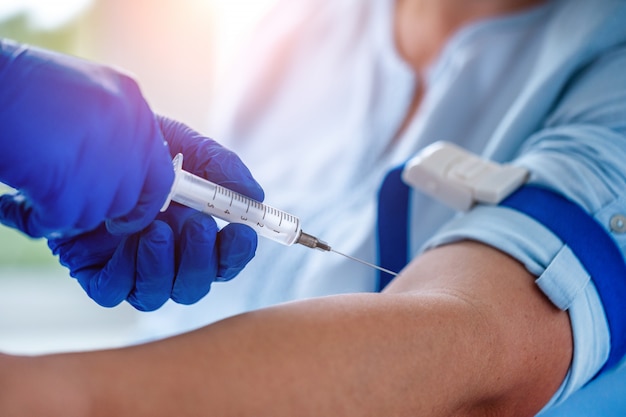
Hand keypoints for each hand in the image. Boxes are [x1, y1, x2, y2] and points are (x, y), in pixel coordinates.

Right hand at [0, 39, 172, 237]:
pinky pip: (59, 223)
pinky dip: (31, 219)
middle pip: (127, 198)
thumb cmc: (23, 85)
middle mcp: (129, 134)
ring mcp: (104, 163)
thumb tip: (122, 174)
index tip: (126, 213)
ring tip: (30, 191)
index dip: (142, 198)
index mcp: (134, 107)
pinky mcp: (70, 190)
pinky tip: (9, 204)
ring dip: (63, 210)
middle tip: (65, 202)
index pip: (160, 173)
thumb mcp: (87, 93)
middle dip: (96, 206)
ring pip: (95, 214)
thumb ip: (115, 130)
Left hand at [47, 117, 263, 310]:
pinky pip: (114, 291)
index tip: (243, 231)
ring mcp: (128, 265)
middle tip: (198, 225)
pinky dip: (125, 271)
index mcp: (190, 230)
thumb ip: (221, 168)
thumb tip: (254, 196)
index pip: (222, 260)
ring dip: (164, 266)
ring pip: (157, 295)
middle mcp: (164, 254)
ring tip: (158, 228)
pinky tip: (125, 236)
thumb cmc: (139, 142)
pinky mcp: (93, 270)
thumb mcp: (185, 146)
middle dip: (201, 262)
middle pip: (192, 287)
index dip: (236, 254)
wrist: (84, 136)